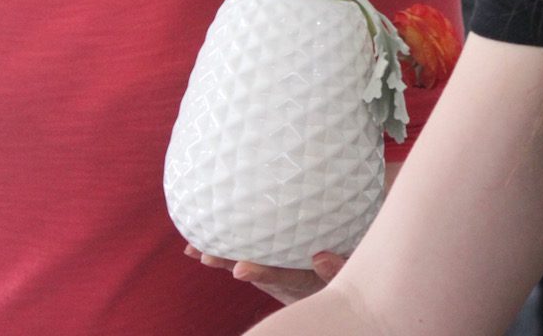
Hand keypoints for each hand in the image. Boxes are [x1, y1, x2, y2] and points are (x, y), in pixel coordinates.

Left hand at [184, 243, 345, 304]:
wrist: (337, 294)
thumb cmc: (344, 274)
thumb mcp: (348, 270)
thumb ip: (337, 269)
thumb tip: (321, 257)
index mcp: (303, 279)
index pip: (282, 276)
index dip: (261, 272)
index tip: (240, 269)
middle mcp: (286, 280)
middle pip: (257, 271)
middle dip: (230, 263)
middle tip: (206, 256)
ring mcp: (278, 275)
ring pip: (249, 265)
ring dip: (222, 258)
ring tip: (195, 251)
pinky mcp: (273, 268)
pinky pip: (248, 258)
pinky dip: (225, 252)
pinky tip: (196, 248)